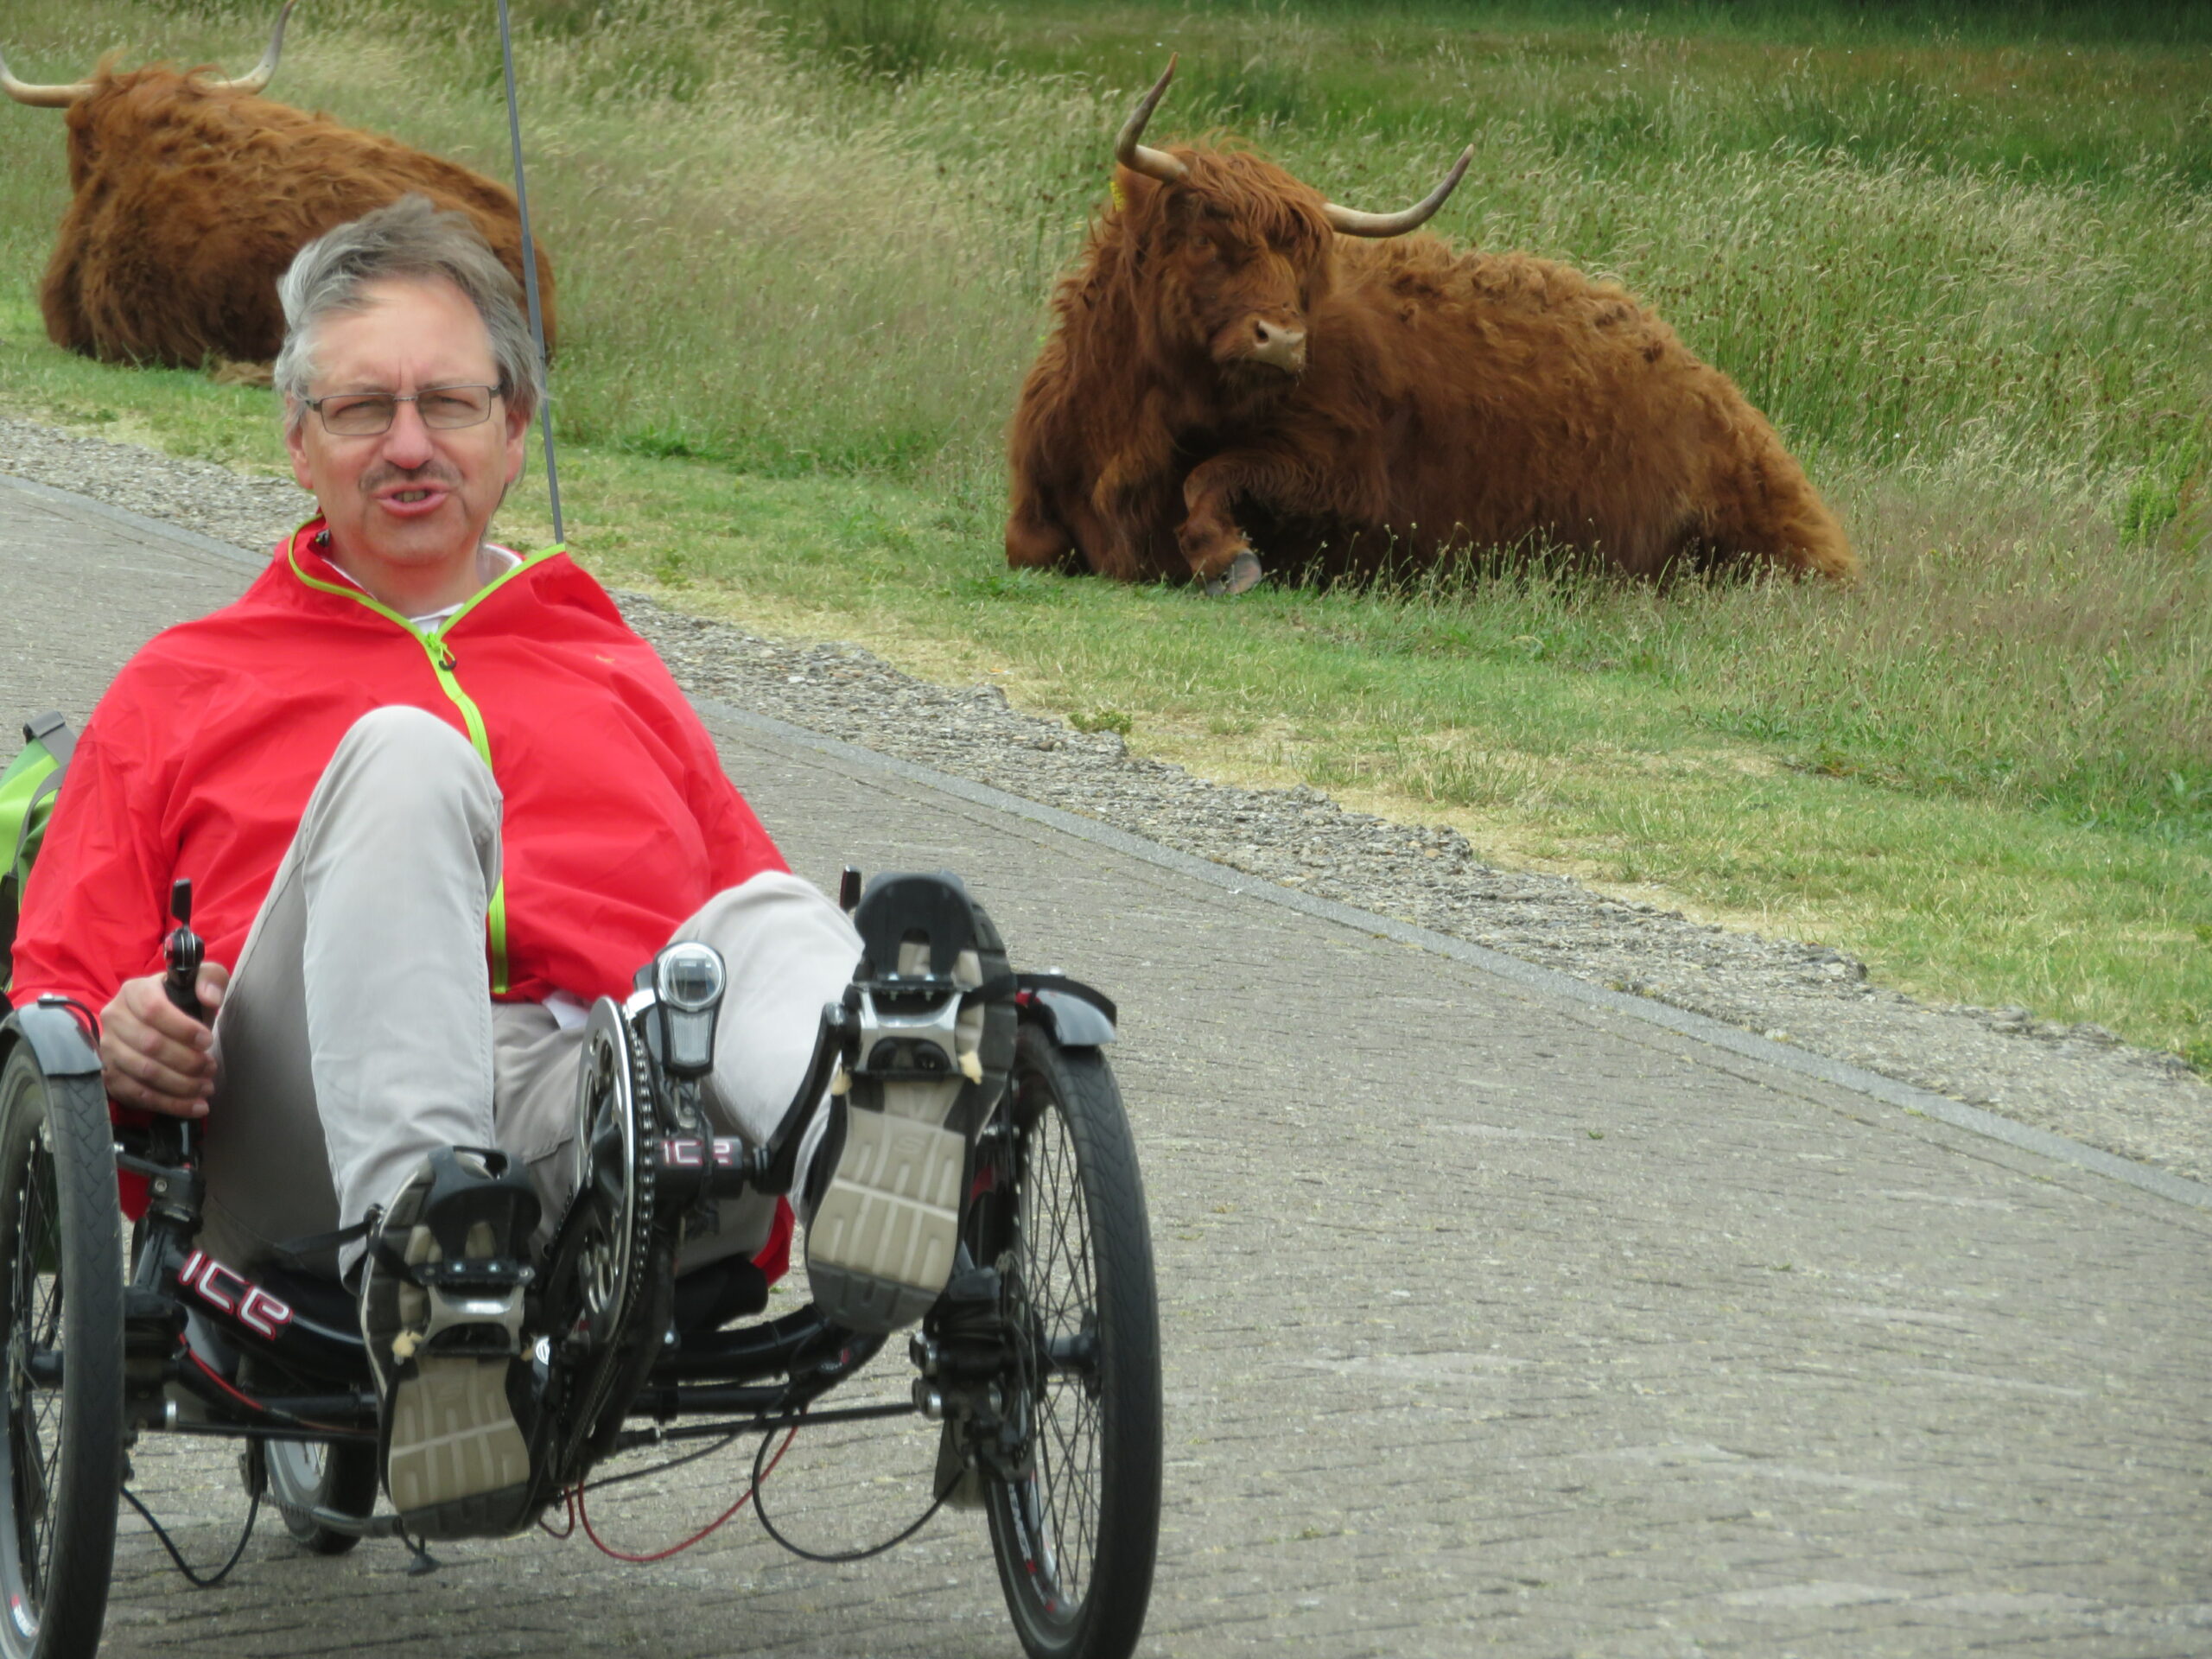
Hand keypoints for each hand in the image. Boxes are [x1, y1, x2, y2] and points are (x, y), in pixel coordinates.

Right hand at [100, 964, 230, 1117]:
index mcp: (134, 991)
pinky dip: (169, 1104)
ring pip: (143, 1072)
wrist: (159, 1022)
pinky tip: (194, 1106)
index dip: (183, 1028)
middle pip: (149, 1044)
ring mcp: (108, 1049)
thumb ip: (211, 980)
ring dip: (180, 1085)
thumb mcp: (201, 980)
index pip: (153, 1010)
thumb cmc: (182, 1001)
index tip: (208, 1041)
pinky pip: (137, 1094)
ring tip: (206, 1087)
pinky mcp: (110, 1074)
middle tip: (210, 1068)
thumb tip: (210, 999)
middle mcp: (114, 1018)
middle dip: (186, 1060)